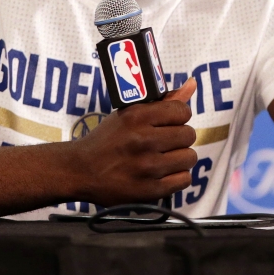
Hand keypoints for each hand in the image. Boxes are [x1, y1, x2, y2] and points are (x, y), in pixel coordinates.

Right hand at [70, 78, 197, 206]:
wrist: (81, 170)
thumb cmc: (108, 139)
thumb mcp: (129, 114)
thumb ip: (163, 101)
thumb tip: (192, 84)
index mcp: (137, 117)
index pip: (182, 111)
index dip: (178, 117)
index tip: (169, 123)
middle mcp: (143, 140)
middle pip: (188, 135)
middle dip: (179, 137)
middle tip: (164, 142)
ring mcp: (147, 167)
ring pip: (189, 158)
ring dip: (180, 157)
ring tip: (163, 158)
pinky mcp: (149, 190)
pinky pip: (184, 180)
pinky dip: (176, 177)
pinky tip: (163, 173)